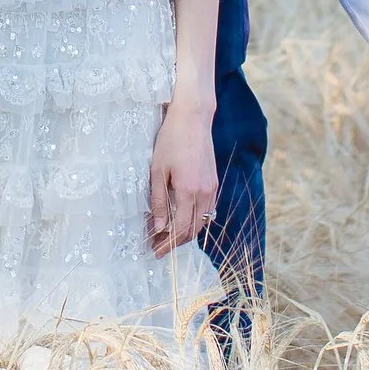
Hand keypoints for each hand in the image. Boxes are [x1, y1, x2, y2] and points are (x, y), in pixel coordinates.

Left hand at [149, 95, 218, 253]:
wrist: (193, 118)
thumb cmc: (171, 140)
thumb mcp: (157, 171)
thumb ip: (158, 201)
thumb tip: (158, 228)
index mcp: (188, 191)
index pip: (179, 229)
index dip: (167, 243)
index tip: (155, 251)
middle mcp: (204, 193)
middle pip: (192, 230)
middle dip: (175, 242)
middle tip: (158, 247)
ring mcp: (212, 188)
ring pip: (201, 221)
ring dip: (185, 233)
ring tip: (167, 236)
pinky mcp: (214, 182)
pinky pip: (207, 210)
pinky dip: (195, 220)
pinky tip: (182, 219)